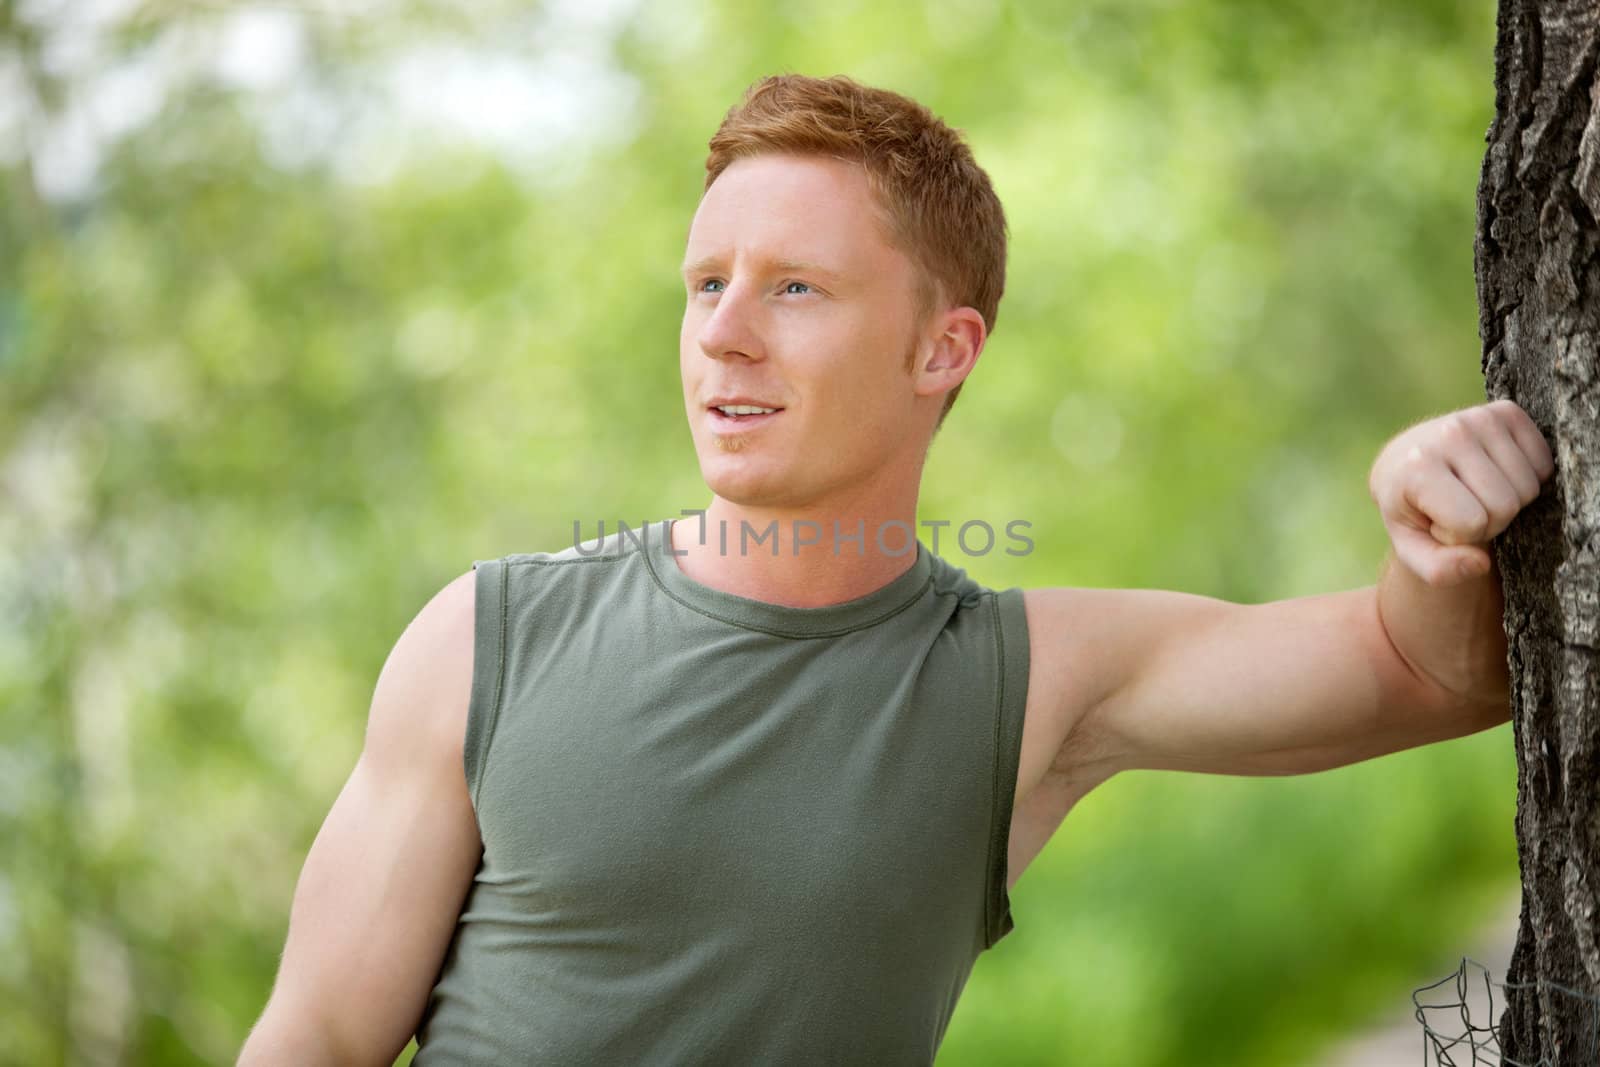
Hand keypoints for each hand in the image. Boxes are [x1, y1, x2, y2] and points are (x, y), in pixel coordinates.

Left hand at [1368, 399, 1554, 586]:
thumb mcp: (1411, 547)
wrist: (1404, 464)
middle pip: (1505, 505)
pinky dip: (1526, 478)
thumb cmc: (1411, 510)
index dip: (1459, 535)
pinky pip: (1543, 464)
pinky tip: (1494, 474)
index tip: (1437, 521)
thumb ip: (1438, 569)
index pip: (1471, 522)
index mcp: (1417, 466)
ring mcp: (1479, 417)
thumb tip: (1479, 564)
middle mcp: (1449, 433)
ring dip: (1507, 500)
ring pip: (1528, 488)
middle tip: (1458, 507)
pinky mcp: (1506, 411)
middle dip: (1486, 520)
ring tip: (1473, 491)